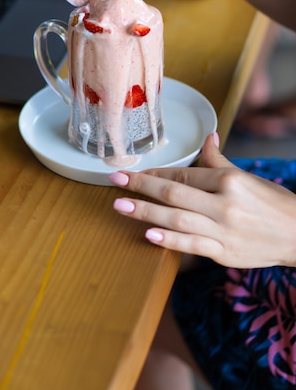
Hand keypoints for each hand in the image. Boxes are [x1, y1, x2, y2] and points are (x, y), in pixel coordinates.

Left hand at [110, 134, 295, 267]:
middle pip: (175, 192)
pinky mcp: (223, 253)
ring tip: (120, 207)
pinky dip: (169, 241)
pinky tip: (148, 235)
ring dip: (145, 212)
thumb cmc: (273, 204)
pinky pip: (192, 245)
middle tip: (115, 181)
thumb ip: (220, 160)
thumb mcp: (247, 177)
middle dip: (142, 186)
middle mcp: (224, 204)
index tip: (135, 171)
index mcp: (229, 181)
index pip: (185, 174)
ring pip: (177, 219)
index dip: (157, 172)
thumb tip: (207, 137)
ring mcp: (223, 230)